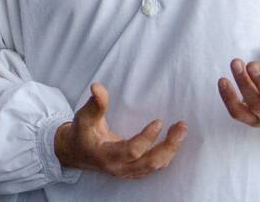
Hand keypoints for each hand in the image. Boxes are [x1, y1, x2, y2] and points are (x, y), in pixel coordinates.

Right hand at [54, 82, 186, 178]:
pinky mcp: (134, 171)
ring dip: (171, 149)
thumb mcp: (83, 117)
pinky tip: (174, 140)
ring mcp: (128, 172)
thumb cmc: (82, 133)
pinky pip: (155, 167)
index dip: (146, 138)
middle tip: (181, 127)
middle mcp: (120, 168)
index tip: (159, 121)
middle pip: (150, 162)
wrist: (77, 153)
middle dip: (169, 146)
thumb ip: (94, 104)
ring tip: (181, 130)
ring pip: (155, 166)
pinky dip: (167, 155)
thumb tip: (97, 87)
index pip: (131, 151)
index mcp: (107, 156)